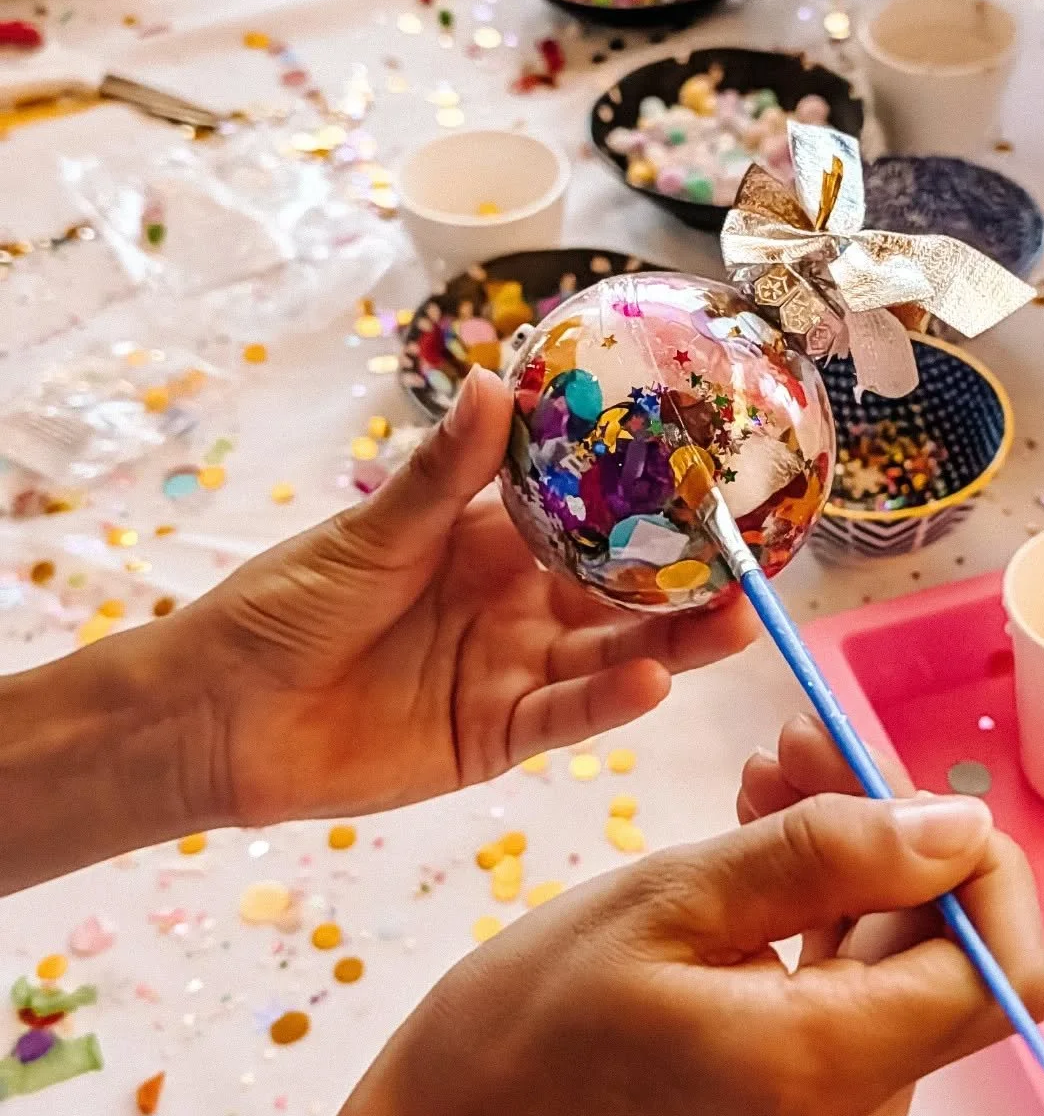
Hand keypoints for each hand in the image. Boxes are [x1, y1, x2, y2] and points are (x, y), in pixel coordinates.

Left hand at [171, 370, 754, 827]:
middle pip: (616, 591)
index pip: (585, 516)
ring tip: (735, 621)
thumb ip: (443, 471)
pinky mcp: (495, 737)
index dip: (647, 499)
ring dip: (671, 640)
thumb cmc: (289, 605)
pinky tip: (653, 681)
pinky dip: (608, 701)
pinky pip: (563, 717)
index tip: (712, 473)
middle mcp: (515, 605)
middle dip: (682, 577)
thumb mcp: (372, 531)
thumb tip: (495, 377)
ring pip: (609, 654)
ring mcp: (510, 673)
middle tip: (751, 559)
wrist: (220, 714)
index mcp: (488, 543)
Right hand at [293, 752, 1043, 1115]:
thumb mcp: (666, 905)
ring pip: (889, 977)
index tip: (902, 787)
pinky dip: (818, 931)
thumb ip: (822, 857)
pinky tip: (760, 865)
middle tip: (802, 749)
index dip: (982, 866)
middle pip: (941, 960)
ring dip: (849, 872)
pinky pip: (843, 1015)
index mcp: (822, 1070)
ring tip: (768, 786)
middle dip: (894, 840)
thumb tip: (953, 824)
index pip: (1000, 969)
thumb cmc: (523, 1034)